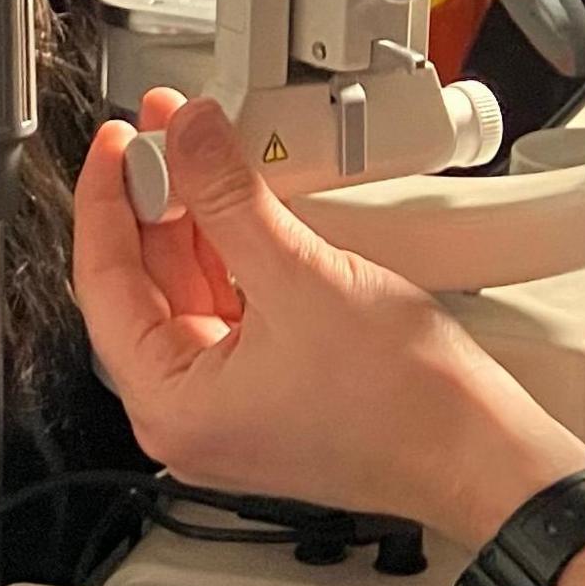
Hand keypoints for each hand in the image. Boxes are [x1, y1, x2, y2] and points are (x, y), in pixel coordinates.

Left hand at [72, 90, 584, 543]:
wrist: (479, 450)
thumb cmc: (403, 404)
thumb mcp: (301, 277)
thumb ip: (231, 198)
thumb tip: (188, 138)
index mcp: (171, 406)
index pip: (104, 285)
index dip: (107, 201)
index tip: (119, 145)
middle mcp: (190, 415)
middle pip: (145, 287)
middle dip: (155, 203)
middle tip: (166, 135)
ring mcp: (231, 406)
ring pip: (190, 294)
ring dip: (197, 222)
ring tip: (203, 154)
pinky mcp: (271, 391)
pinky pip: (232, 310)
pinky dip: (234, 254)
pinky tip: (242, 205)